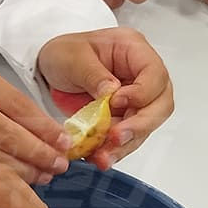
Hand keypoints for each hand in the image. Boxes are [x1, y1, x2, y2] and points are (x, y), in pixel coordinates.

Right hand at [0, 56, 70, 184]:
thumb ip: (4, 103)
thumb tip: (50, 135)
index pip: (15, 103)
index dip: (44, 128)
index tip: (64, 143)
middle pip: (3, 131)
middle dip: (37, 153)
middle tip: (58, 166)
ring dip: (19, 171)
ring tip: (40, 177)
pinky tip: (9, 186)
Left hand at [37, 28, 173, 169]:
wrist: (48, 69)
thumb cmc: (64, 52)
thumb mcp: (73, 56)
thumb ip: (94, 75)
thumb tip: (112, 93)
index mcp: (134, 50)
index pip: (156, 75)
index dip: (142, 93)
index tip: (116, 102)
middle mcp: (141, 76)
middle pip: (159, 105)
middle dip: (139, 126)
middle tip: (116, 137)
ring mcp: (134, 99)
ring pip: (144, 127)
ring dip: (125, 144)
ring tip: (104, 156)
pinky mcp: (123, 118)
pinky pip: (126, 138)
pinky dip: (114, 149)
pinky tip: (100, 156)